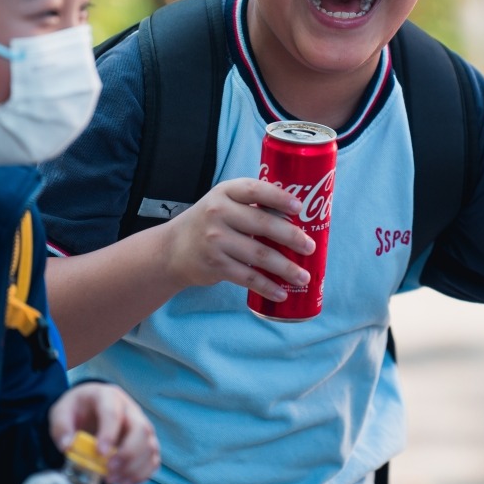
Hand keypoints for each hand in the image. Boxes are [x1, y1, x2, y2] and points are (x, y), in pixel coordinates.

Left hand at [49, 383, 159, 483]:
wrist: (89, 408)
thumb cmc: (77, 410)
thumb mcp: (61, 412)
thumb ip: (61, 427)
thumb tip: (67, 446)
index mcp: (108, 397)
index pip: (114, 413)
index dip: (109, 434)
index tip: (99, 454)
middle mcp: (130, 410)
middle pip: (141, 430)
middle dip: (128, 454)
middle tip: (109, 471)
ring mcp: (140, 426)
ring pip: (150, 446)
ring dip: (134, 468)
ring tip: (112, 480)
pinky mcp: (145, 443)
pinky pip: (152, 459)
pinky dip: (142, 474)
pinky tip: (123, 482)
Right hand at [159, 177, 314, 300]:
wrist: (172, 249)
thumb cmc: (210, 222)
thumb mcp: (224, 202)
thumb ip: (253, 204)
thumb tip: (299, 218)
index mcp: (226, 192)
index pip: (255, 190)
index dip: (279, 197)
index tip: (299, 208)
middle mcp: (218, 213)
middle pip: (263, 224)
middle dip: (292, 237)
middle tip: (310, 247)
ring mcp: (215, 240)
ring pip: (259, 255)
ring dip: (286, 268)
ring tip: (304, 277)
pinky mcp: (215, 265)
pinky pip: (248, 277)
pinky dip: (267, 287)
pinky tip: (282, 293)